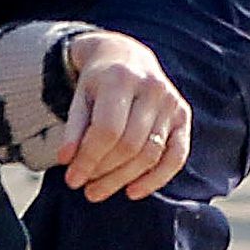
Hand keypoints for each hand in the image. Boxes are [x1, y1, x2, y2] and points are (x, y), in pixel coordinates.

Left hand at [58, 30, 191, 200]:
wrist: (126, 57)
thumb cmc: (97, 83)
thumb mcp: (79, 98)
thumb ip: (73, 129)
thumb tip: (66, 161)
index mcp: (120, 79)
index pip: (107, 130)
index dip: (89, 159)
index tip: (72, 180)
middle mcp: (152, 88)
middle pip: (130, 145)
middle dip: (105, 172)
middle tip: (86, 189)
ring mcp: (171, 102)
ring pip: (150, 153)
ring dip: (124, 179)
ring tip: (98, 191)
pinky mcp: (183, 116)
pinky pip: (176, 155)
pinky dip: (157, 178)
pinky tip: (133, 192)